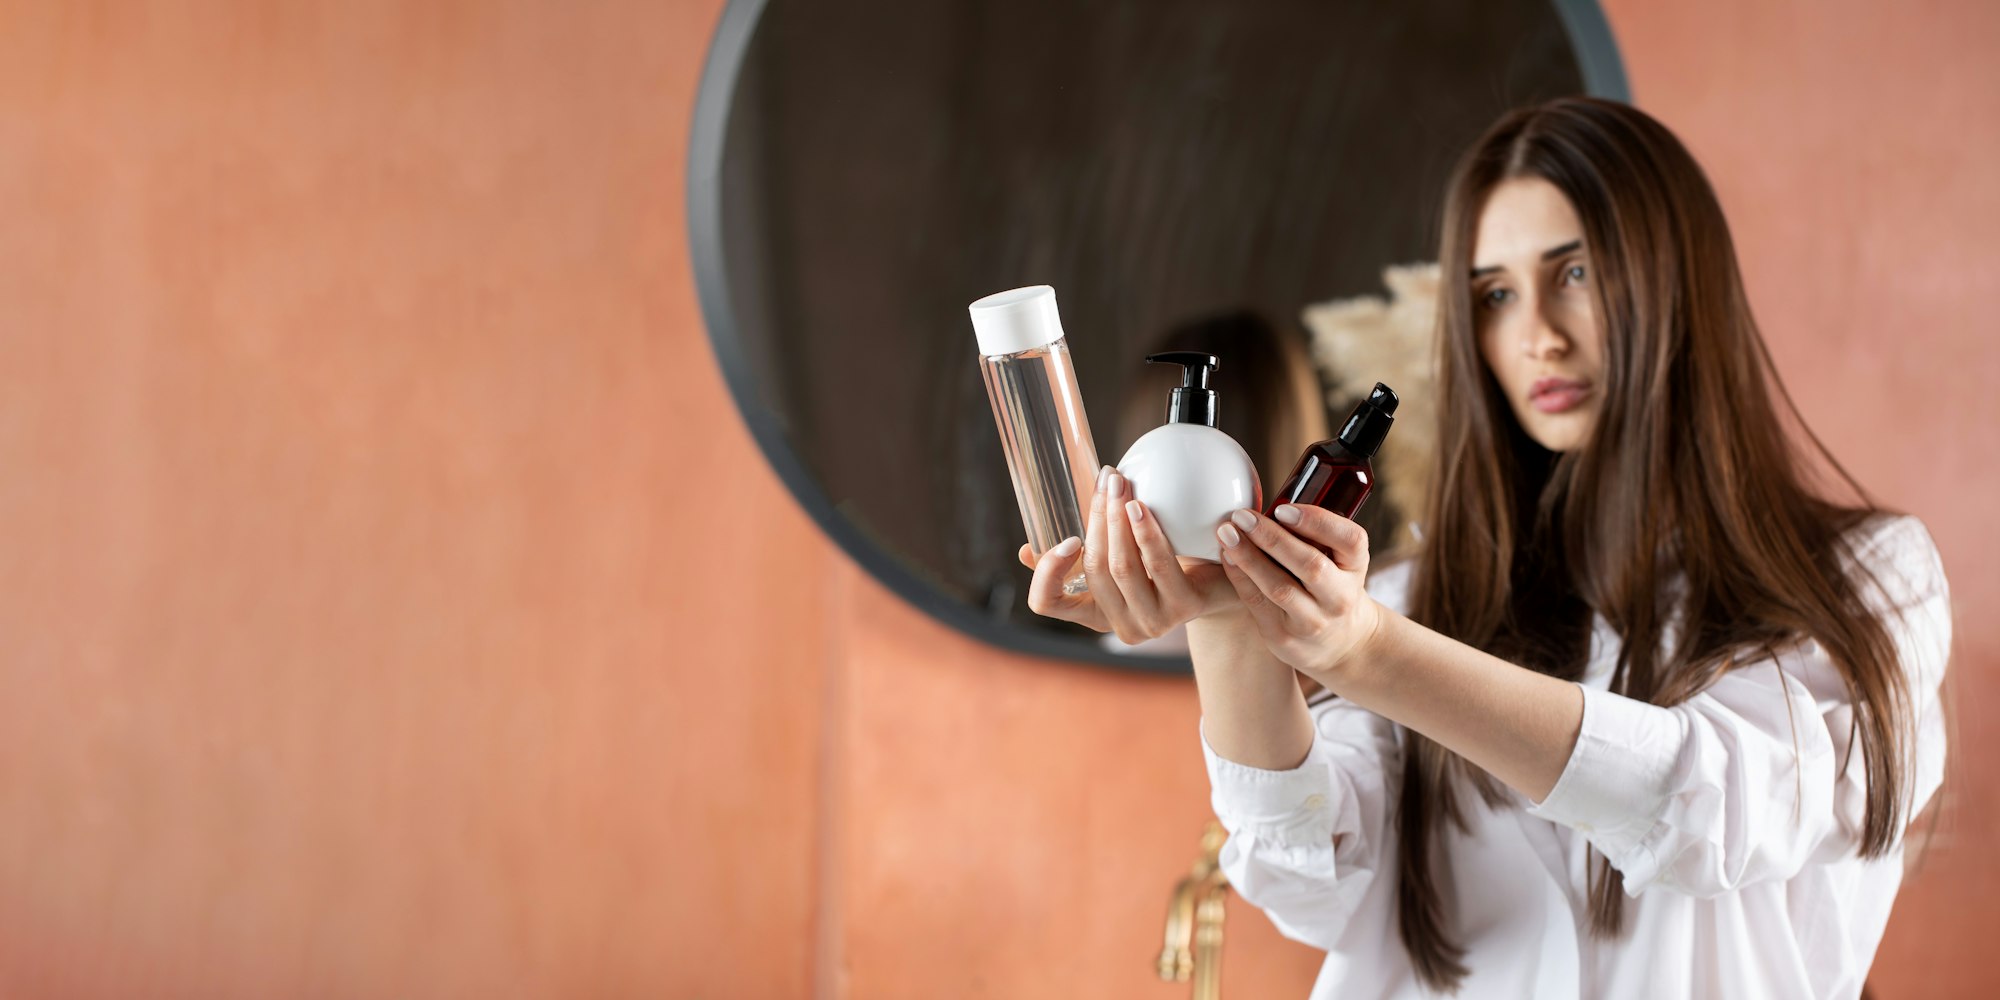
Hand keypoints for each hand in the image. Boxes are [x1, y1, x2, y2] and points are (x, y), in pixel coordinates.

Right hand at [1017, 466, 1238, 642]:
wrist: (1224, 580)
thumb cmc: (1166, 564)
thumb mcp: (1120, 559)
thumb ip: (1083, 553)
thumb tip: (1028, 551)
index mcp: (1094, 614)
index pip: (1047, 604)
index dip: (1046, 572)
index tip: (1063, 537)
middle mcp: (1120, 625)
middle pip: (1092, 569)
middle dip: (1095, 518)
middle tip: (1105, 480)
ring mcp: (1152, 622)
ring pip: (1121, 566)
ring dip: (1116, 519)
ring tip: (1120, 485)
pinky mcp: (1182, 610)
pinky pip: (1157, 565)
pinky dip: (1146, 532)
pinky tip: (1140, 507)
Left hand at [1214, 503, 1384, 684]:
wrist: (1340, 643)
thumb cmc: (1331, 586)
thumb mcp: (1340, 560)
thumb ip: (1316, 534)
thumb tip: (1270, 504)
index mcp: (1356, 567)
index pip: (1350, 540)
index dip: (1318, 522)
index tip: (1283, 508)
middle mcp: (1340, 597)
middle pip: (1310, 566)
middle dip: (1272, 538)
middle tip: (1242, 515)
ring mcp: (1313, 622)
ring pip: (1279, 588)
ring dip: (1249, 557)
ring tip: (1227, 533)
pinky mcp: (1285, 638)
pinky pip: (1257, 603)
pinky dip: (1239, 577)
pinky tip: (1226, 556)